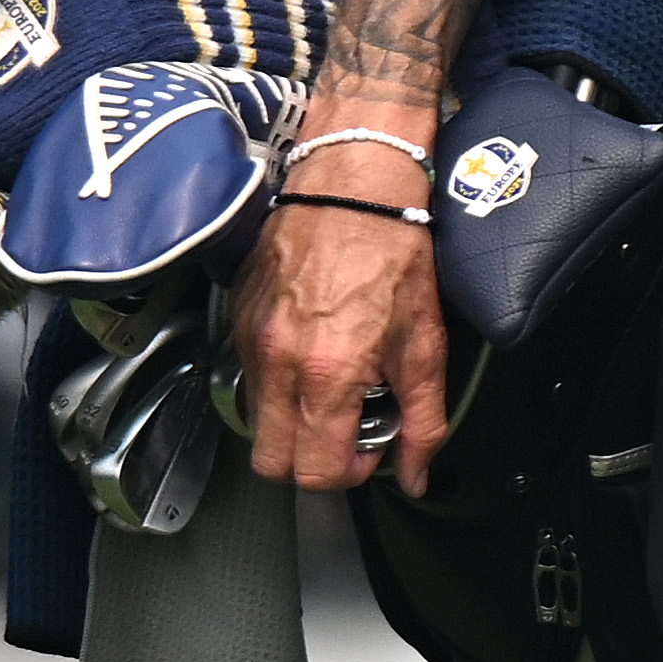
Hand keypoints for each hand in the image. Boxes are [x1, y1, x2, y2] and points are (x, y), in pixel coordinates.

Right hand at [240, 125, 448, 493]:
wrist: (353, 186)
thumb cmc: (395, 254)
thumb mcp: (426, 346)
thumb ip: (423, 422)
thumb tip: (416, 475)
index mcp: (328, 374)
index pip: (314, 471)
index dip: (346, 474)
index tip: (369, 449)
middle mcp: (279, 362)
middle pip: (272, 461)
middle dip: (310, 460)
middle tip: (347, 432)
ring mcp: (250, 340)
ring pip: (257, 420)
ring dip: (294, 421)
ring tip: (334, 386)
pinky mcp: (236, 319)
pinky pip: (249, 375)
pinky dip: (278, 380)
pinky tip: (313, 351)